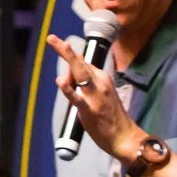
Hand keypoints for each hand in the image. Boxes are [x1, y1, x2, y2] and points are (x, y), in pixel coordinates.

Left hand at [47, 33, 143, 160]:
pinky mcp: (90, 110)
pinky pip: (76, 98)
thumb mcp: (102, 95)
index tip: (60, 44)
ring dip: (68, 58)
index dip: (71, 58)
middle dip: (65, 49)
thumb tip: (71, 73)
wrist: (125, 138)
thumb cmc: (112, 118)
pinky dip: (68, 89)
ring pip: (80, 73)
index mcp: (103, 79)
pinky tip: (61, 82)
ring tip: (57, 44)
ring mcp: (95, 96)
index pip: (84, 63)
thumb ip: (87, 84)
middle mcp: (101, 83)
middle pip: (81, 63)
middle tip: (51, 38)